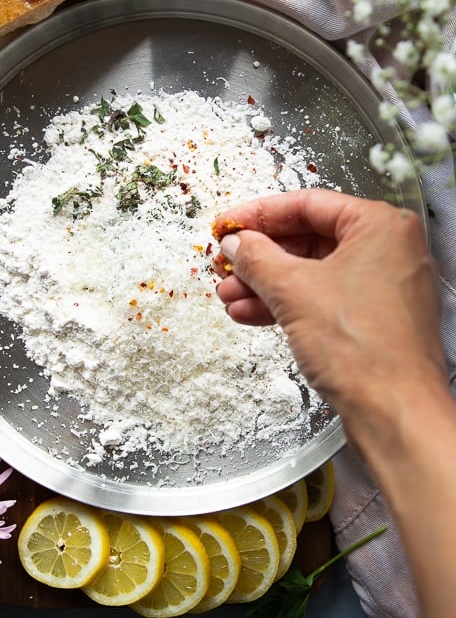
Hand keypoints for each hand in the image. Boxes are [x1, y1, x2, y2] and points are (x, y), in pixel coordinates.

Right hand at [214, 189, 446, 436]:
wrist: (394, 413)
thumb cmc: (360, 346)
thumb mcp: (293, 290)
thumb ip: (257, 258)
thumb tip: (236, 242)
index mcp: (380, 226)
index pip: (307, 204)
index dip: (259, 214)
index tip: (227, 225)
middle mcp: (388, 250)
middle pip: (308, 238)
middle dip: (259, 256)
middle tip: (224, 262)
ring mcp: (383, 286)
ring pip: (311, 272)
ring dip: (265, 283)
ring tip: (227, 294)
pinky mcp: (374, 320)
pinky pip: (322, 299)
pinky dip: (286, 304)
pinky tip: (250, 314)